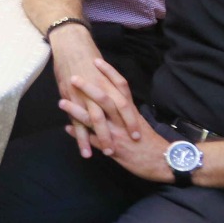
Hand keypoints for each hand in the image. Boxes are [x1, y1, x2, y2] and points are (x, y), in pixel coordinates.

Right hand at [48, 28, 142, 158]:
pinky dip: (81, 139)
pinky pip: (77, 123)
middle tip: (130, 146)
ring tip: (109, 153)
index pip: (124, 103)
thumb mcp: (101, 71)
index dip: (131, 119)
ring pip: (96, 120)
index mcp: (108, 84)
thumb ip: (109, 86)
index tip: (138, 133)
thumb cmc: (86, 56)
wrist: (70, 45)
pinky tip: (85, 151)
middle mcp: (99, 90)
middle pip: (114, 113)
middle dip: (122, 130)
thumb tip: (118, 99)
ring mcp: (84, 95)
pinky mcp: (71, 99)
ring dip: (103, 138)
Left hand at [65, 60, 159, 177]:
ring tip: (61, 102)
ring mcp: (117, 134)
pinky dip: (80, 135)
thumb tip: (111, 100)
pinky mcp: (113, 149)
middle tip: (73, 77)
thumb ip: (124, 112)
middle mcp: (123, 120)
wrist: (162, 161)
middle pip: (105, 99)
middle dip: (88, 88)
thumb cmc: (149, 141)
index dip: (109, 73)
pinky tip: (67, 129)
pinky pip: (93, 140)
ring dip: (77, 111)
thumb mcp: (138, 122)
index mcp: (131, 111)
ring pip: (96, 119)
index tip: (96, 60)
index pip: (121, 86)